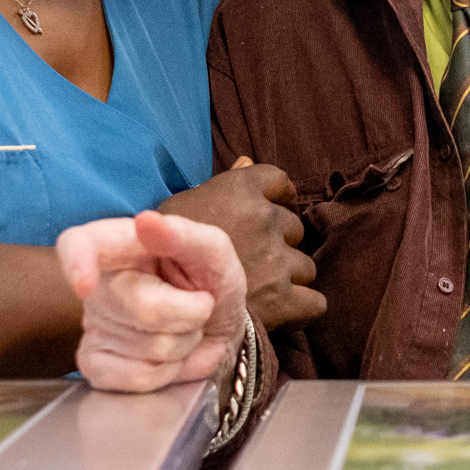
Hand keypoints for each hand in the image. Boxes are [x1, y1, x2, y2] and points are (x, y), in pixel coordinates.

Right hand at [57, 211, 247, 392]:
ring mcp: (95, 326)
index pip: (77, 244)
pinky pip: (138, 378)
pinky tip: (168, 356)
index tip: (85, 285)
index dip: (75, 263)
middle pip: (140, 306)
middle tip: (198, 306)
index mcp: (121, 244)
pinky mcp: (97, 365)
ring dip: (184, 342)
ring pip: (147, 347)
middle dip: (188, 313)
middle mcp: (100, 283)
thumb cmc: (210, 282)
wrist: (217, 331)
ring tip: (184, 328)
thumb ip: (188, 235)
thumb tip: (146, 222)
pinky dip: (169, 372)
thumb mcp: (215, 253)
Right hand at [159, 159, 325, 330]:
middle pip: (294, 227)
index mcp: (240, 189)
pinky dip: (302, 306)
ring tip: (259, 287)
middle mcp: (264, 219)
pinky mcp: (282, 299)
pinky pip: (314, 301)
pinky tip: (282, 308)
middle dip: (278, 242)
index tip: (267, 212)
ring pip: (305, 265)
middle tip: (252, 259)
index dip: (277, 198)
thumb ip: (221, 185)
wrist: (155, 299)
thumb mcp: (181, 205)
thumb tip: (247, 161)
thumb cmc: (160, 249)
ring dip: (288, 275)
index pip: (280, 182)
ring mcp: (276, 259)